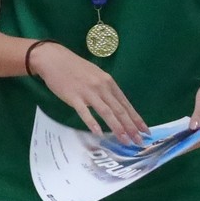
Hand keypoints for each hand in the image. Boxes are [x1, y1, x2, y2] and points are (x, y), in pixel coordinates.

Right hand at [29, 41, 146, 142]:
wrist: (54, 59)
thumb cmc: (75, 68)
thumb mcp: (96, 76)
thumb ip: (106, 90)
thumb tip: (116, 107)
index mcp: (109, 82)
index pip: (125, 104)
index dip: (136, 118)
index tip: (145, 131)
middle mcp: (102, 87)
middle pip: (119, 110)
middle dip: (131, 127)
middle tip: (139, 141)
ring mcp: (88, 92)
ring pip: (106, 112)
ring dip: (117, 128)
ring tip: (124, 140)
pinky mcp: (74, 97)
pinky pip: (84, 112)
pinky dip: (92, 123)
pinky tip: (98, 133)